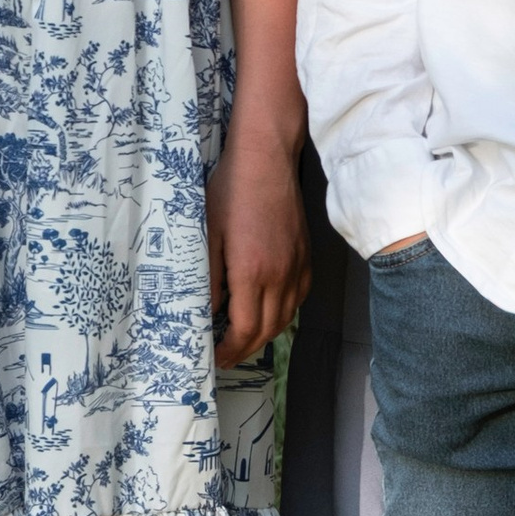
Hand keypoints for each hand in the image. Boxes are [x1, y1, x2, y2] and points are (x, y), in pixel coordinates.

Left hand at [206, 113, 309, 362]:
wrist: (267, 159)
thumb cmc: (230, 191)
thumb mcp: (208, 234)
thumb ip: (209, 277)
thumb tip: (208, 310)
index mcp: (251, 272)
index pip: (245, 330)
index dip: (230, 350)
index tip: (215, 357)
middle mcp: (280, 275)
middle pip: (267, 331)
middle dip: (245, 350)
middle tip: (226, 356)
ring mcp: (297, 266)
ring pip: (286, 317)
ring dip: (265, 335)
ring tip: (244, 339)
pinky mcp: (306, 255)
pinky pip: (299, 297)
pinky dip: (284, 313)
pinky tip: (269, 310)